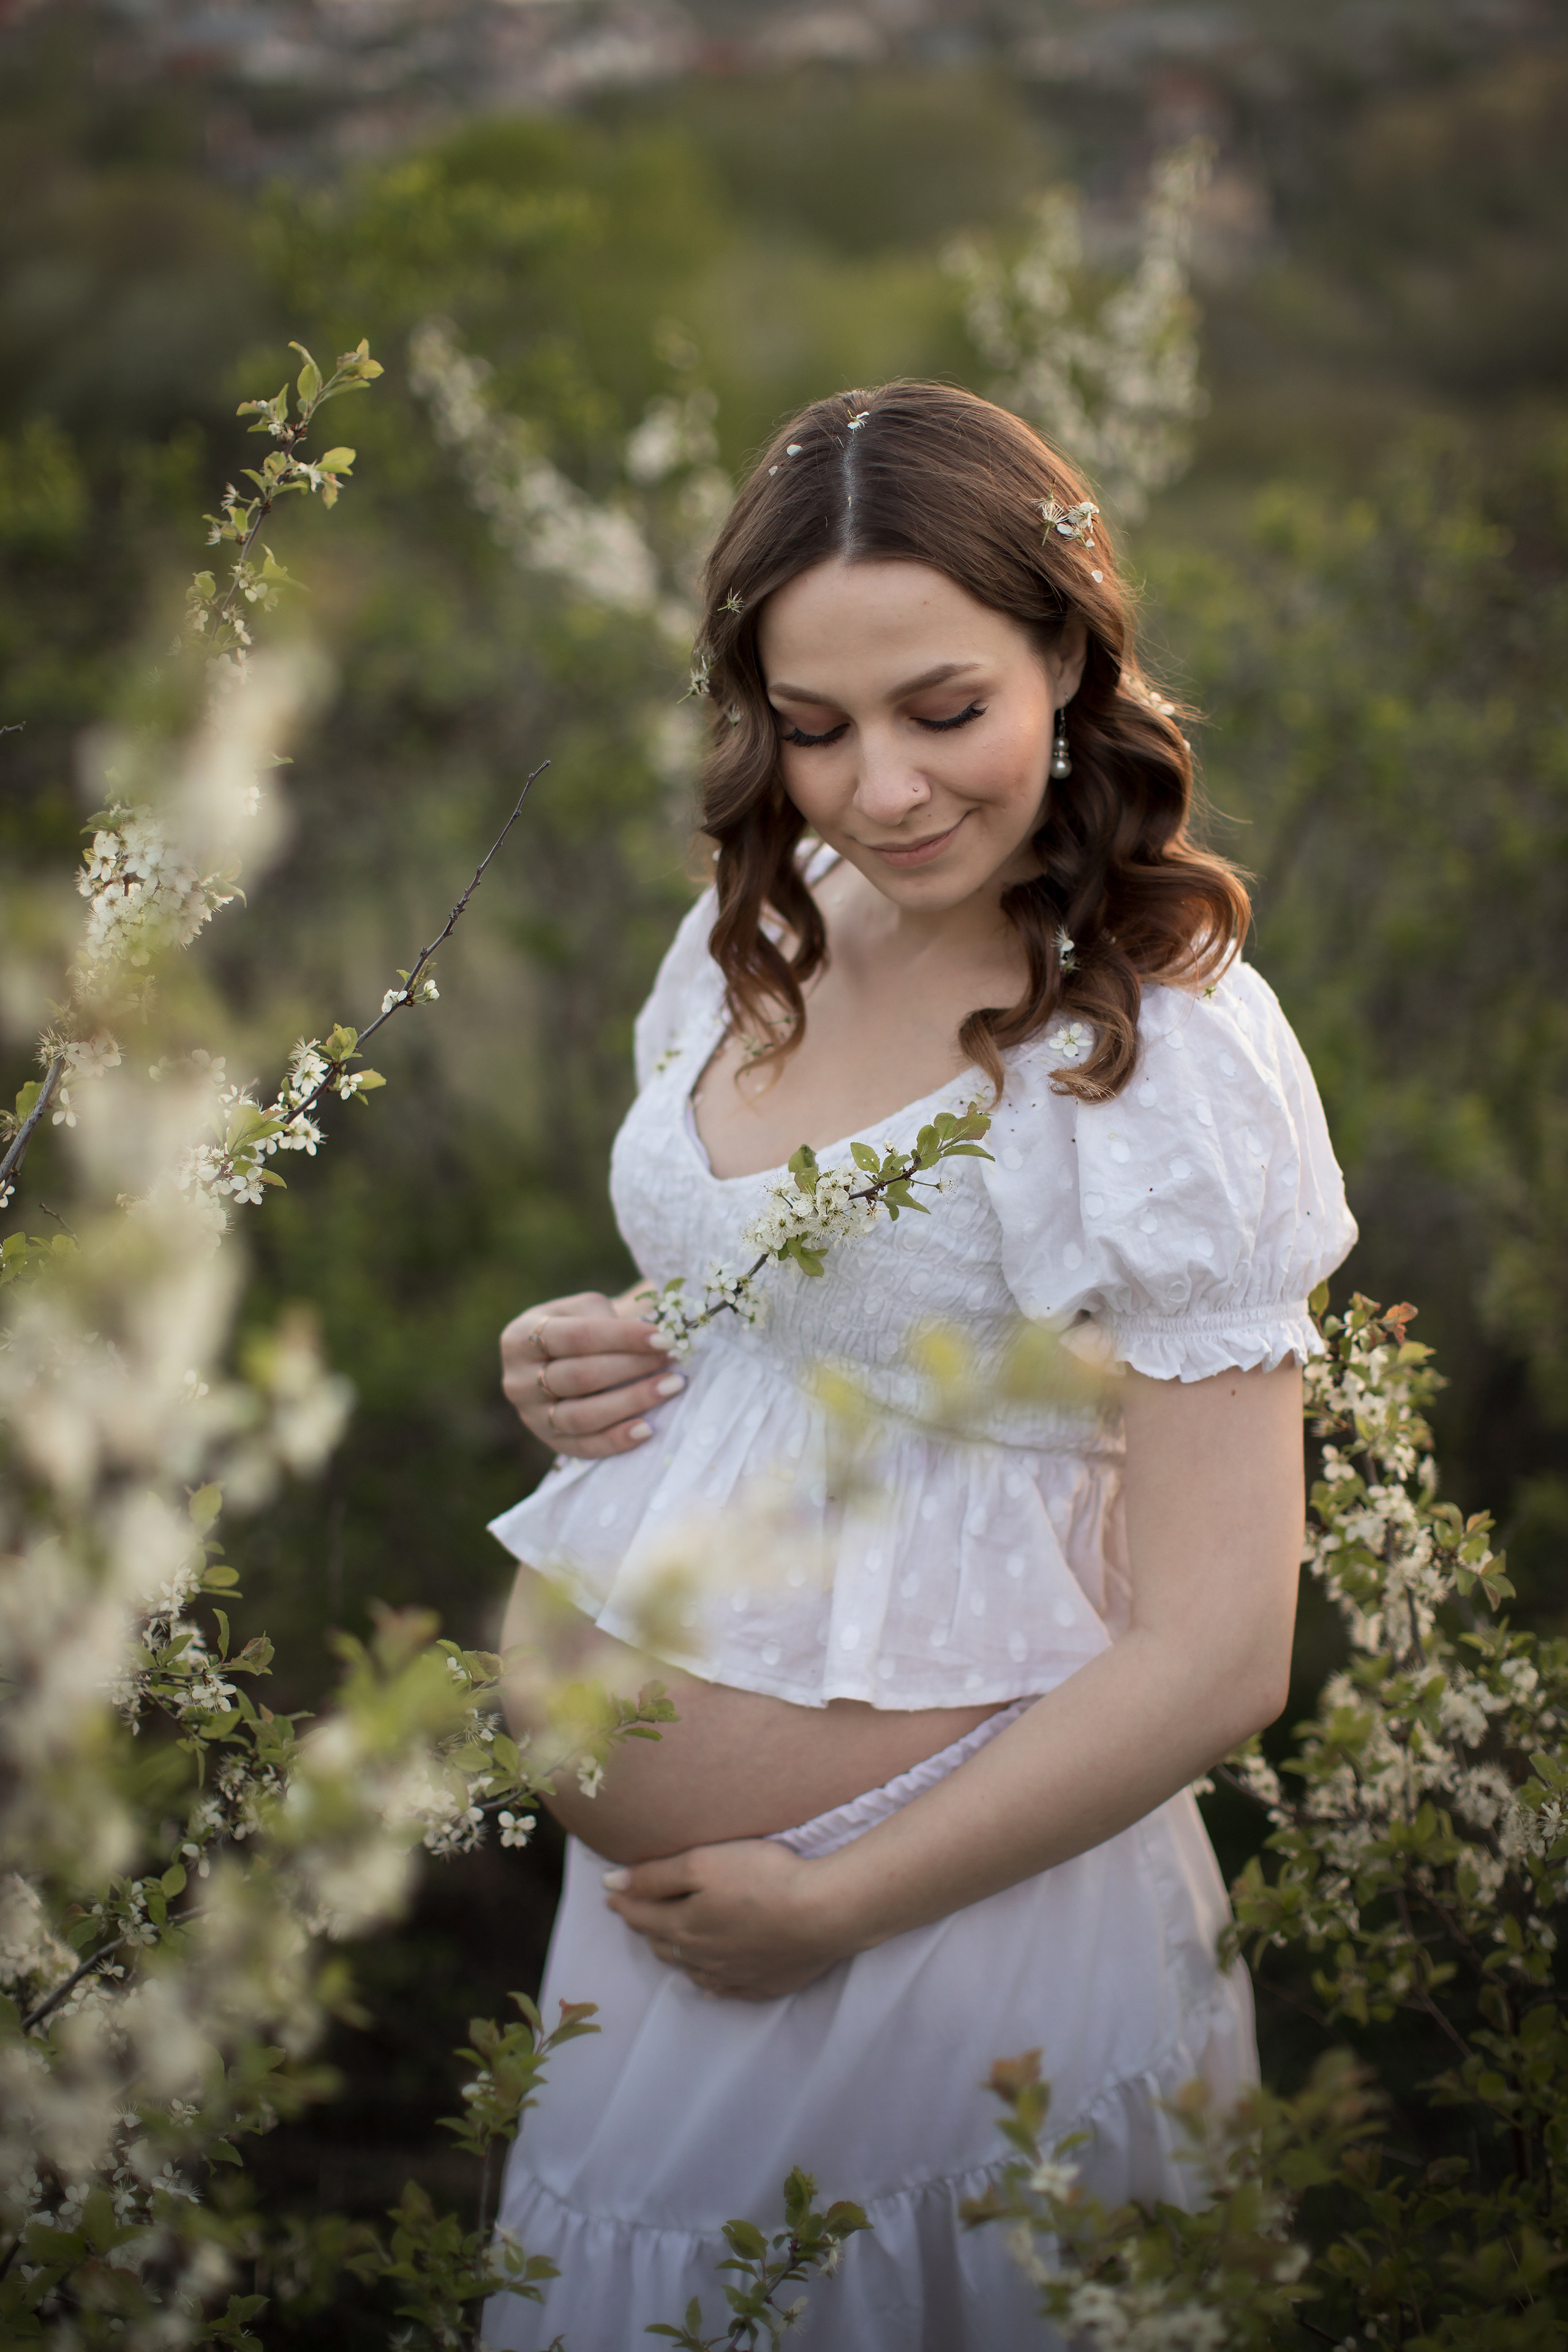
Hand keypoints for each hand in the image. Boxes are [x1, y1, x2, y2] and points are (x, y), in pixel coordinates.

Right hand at [500, 1289, 682, 1458]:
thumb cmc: (582, 1326)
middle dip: (632, 1367)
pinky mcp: (550, 1442)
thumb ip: (606, 1317)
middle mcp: (518, 1380)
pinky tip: (648, 1429)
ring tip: (671, 1386)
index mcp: (521, 1338)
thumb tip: (649, 1337)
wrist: (564, 1358)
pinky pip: (584, 1447)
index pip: (576, 1337)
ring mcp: (531, 1416)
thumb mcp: (585, 1308)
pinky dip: (617, 1440)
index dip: (622, 1337)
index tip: (663, 1337)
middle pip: (580, 1377)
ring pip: (582, 1416)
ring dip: (632, 1402)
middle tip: (674, 1359)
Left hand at [602, 1838, 852, 2000]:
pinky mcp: (764, 1984)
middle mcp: (702, 1957)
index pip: (642, 1916)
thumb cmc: (762, 1879)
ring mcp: (734, 1974)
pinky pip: (727, 1990)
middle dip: (646, 1928)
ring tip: (667, 1944)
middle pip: (664, 1945)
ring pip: (692, 1969)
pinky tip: (709, 1985)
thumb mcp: (702, 1863)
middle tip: (637, 1914)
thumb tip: (609, 1885)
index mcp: (683, 1927)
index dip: (624, 1902)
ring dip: (675, 1956)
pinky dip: (712, 1985)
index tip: (611, 1893)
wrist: (823, 1913)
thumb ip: (654, 1876)